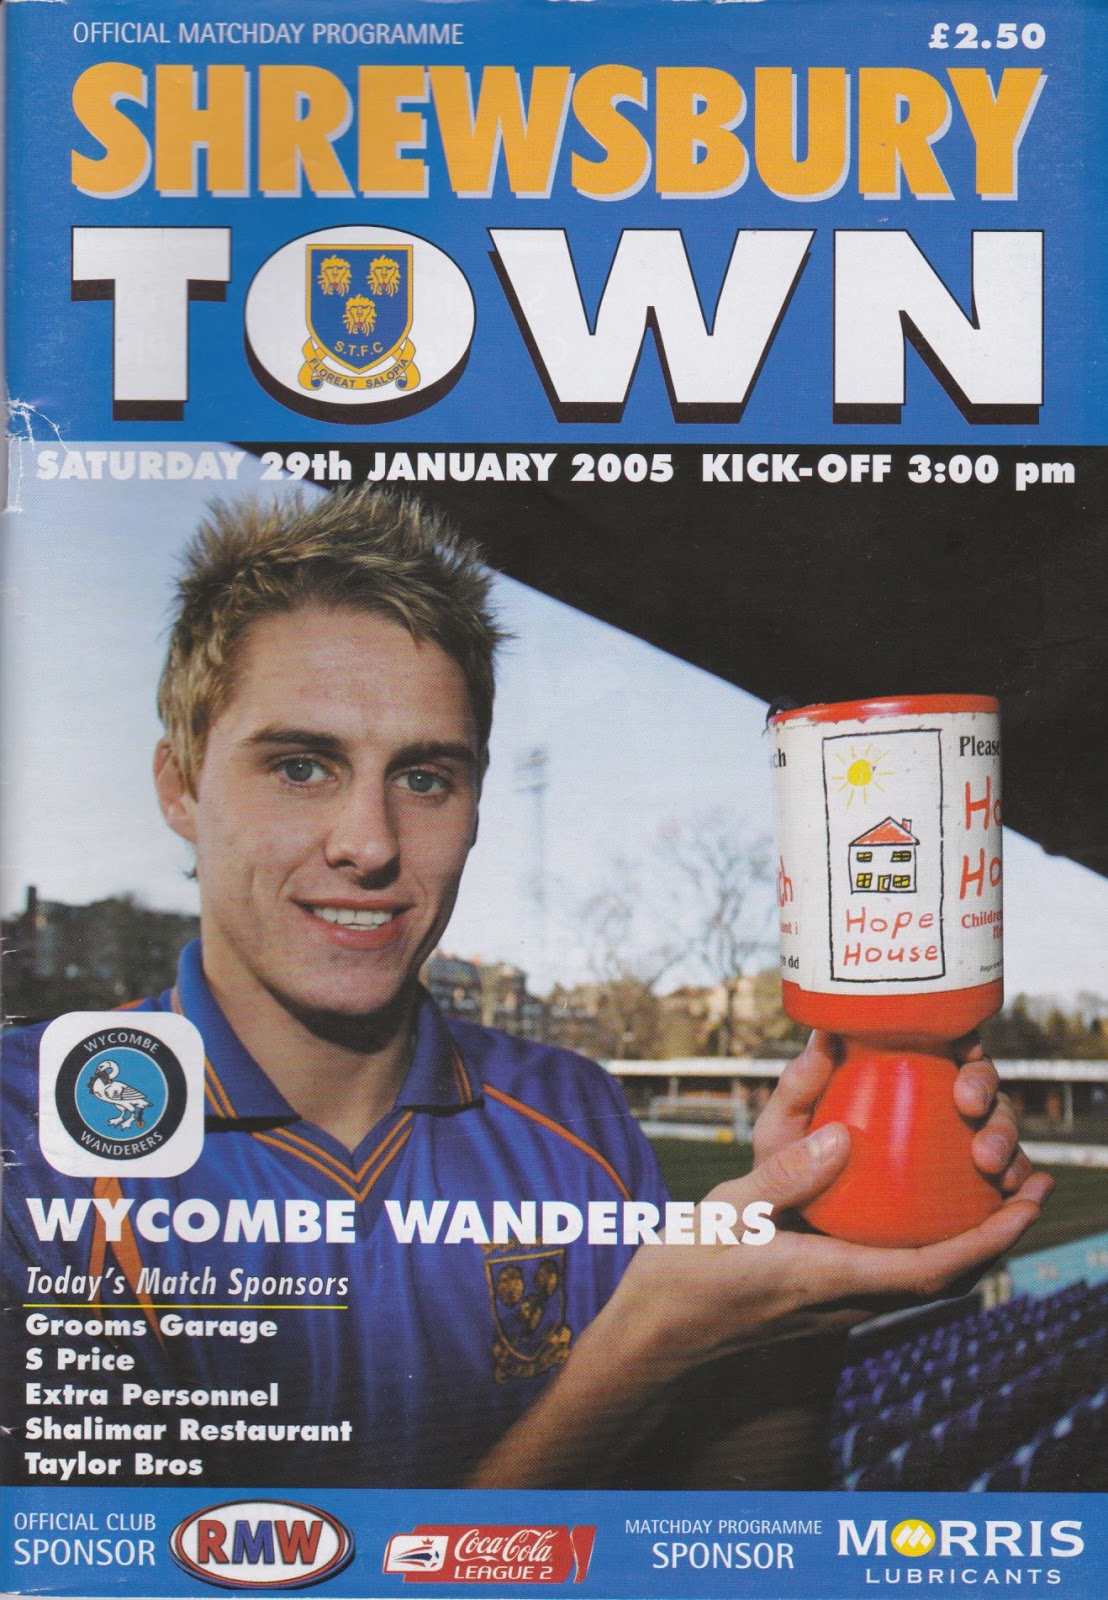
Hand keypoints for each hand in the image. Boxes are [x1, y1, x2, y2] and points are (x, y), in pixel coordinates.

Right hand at [602, 1120, 1051, 1384]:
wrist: (651, 1342)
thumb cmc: (679, 1279)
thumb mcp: (723, 1213)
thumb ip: (784, 1176)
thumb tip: (844, 1139)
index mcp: (825, 1279)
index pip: (932, 1270)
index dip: (989, 1240)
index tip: (1026, 1204)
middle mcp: (842, 1301)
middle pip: (945, 1279)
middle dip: (996, 1236)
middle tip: (1028, 1184)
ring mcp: (834, 1307)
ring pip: (923, 1281)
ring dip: (968, 1243)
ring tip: (989, 1189)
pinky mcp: (820, 1300)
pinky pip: (893, 1275)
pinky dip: (926, 1245)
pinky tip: (915, 1206)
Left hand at [754, 1031, 1033, 1193]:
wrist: (790, 1238)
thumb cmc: (784, 1172)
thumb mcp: (780, 1134)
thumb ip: (797, 1089)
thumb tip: (824, 1036)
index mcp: (895, 1078)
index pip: (943, 1046)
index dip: (966, 1041)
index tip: (962, 1052)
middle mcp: (933, 1109)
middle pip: (981, 1087)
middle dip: (989, 1093)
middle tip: (970, 1107)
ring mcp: (954, 1152)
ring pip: (1000, 1134)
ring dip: (1009, 1142)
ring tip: (991, 1164)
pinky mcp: (966, 1199)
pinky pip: (1003, 1191)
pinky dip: (1022, 1191)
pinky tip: (1025, 1196)